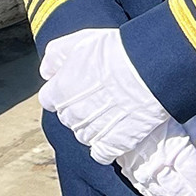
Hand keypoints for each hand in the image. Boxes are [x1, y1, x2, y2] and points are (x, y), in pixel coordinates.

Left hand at [38, 27, 172, 165]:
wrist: (148, 70)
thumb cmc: (115, 52)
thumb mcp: (77, 42)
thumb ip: (55, 56)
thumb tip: (47, 72)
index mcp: (60, 92)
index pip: (50, 99)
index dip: (63, 91)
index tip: (77, 85)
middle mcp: (72, 115)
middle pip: (67, 117)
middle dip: (78, 108)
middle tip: (99, 95)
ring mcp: (92, 131)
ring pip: (84, 135)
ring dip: (92, 126)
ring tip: (110, 111)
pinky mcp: (113, 144)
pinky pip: (101, 154)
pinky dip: (106, 147)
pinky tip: (115, 134)